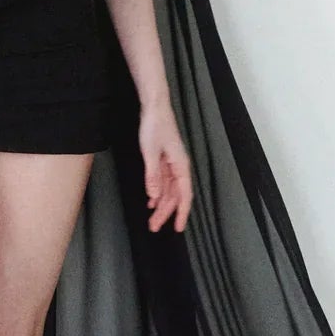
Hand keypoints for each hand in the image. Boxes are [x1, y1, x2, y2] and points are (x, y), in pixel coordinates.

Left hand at [138, 99, 191, 232]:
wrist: (154, 107)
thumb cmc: (155, 126)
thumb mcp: (150, 152)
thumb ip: (152, 176)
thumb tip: (154, 197)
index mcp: (181, 166)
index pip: (184, 195)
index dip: (182, 213)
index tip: (178, 228)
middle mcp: (178, 167)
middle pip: (175, 196)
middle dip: (165, 213)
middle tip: (154, 227)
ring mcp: (171, 164)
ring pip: (168, 190)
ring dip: (160, 205)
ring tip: (151, 219)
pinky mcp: (163, 160)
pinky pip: (162, 182)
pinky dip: (156, 192)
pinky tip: (150, 201)